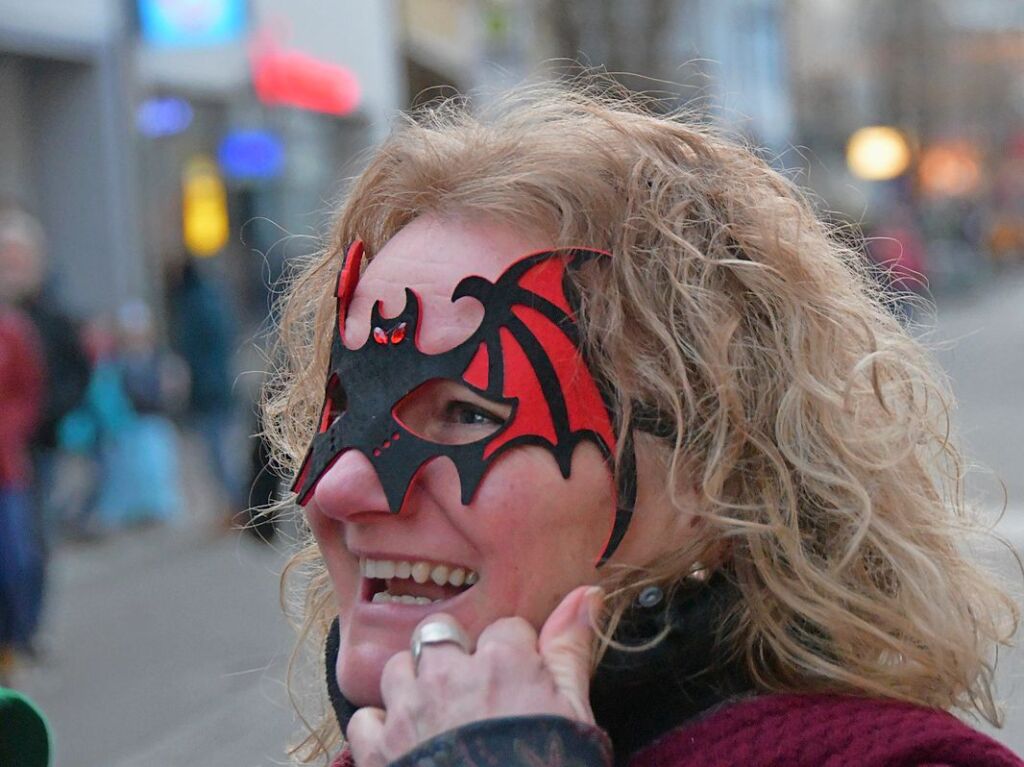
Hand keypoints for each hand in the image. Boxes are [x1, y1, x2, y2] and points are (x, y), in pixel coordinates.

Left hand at [347, 585, 601, 766]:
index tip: (521, 681)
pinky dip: (381, 729)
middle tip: (472, 692)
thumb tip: (587, 592)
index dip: (514, 654)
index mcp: (502, 662)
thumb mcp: (575, 714)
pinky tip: (404, 745)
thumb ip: (571, 649)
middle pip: (441, 634)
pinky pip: (366, 719)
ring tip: (435, 714)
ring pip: (399, 668)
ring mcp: (410, 711)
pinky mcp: (379, 750)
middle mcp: (450, 675)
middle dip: (454, 655)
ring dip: (414, 686)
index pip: (505, 628)